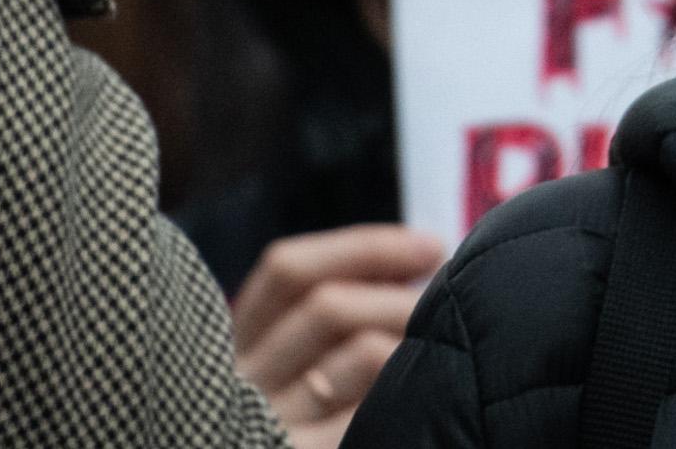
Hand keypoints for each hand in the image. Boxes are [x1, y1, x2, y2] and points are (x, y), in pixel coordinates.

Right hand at [232, 224, 442, 446]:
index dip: (364, 249)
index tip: (429, 246)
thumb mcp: (265, 386)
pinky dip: (408, 400)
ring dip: (416, 344)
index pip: (287, 272)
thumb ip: (311, 337)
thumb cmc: (268, 439)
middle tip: (450, 308)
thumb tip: (411, 273)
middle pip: (329, 307)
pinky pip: (371, 420)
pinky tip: (432, 404)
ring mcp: (268, 432)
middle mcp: (240, 388)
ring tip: (444, 353)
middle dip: (403, 296)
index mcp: (225, 353)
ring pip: (361, 356)